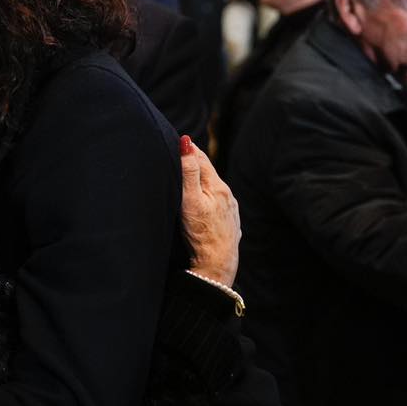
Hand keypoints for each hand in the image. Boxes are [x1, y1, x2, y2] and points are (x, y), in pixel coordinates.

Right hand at [180, 135, 240, 286]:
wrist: (217, 265)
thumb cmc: (200, 233)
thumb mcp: (190, 200)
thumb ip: (188, 171)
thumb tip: (186, 142)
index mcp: (217, 186)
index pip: (201, 158)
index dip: (188, 149)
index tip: (175, 141)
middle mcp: (227, 194)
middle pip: (208, 172)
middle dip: (194, 162)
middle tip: (179, 153)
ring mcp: (230, 209)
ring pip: (213, 188)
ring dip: (202, 180)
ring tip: (188, 176)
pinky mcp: (229, 222)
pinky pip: (217, 203)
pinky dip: (208, 197)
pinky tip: (202, 202)